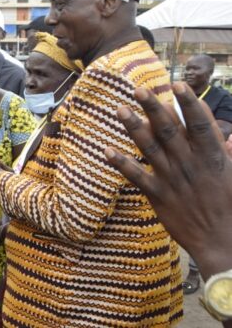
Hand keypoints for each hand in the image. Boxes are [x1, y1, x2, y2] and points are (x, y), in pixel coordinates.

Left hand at [104, 83, 231, 278]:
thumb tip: (229, 135)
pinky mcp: (158, 196)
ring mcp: (172, 179)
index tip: (178, 84)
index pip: (199, 124)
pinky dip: (121, 164)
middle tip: (138, 89)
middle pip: (169, 130)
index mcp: (213, 157)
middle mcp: (191, 165)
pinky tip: (107, 150)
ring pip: (149, 148)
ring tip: (119, 109)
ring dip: (133, 127)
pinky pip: (136, 177)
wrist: (223, 243)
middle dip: (153, 108)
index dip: (188, 103)